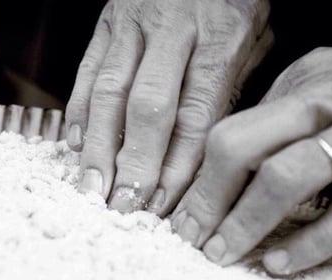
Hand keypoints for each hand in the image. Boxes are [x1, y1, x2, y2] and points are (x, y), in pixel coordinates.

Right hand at [66, 0, 271, 213]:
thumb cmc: (232, 3)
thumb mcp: (253, 39)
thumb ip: (231, 91)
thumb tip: (205, 158)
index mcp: (220, 37)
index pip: (196, 114)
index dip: (178, 165)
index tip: (164, 204)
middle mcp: (174, 29)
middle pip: (149, 107)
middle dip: (135, 163)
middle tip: (124, 206)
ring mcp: (133, 23)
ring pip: (110, 92)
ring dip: (100, 147)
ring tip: (93, 189)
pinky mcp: (105, 22)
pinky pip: (88, 71)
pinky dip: (81, 111)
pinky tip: (78, 147)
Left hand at [173, 22, 331, 275]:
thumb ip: (287, 103)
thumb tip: (240, 141)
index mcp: (305, 87)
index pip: (231, 132)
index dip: (199, 176)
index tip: (180, 209)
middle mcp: (328, 108)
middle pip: (244, 150)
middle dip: (208, 200)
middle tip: (189, 238)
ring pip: (288, 180)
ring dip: (246, 222)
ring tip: (222, 254)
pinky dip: (313, 243)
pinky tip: (280, 263)